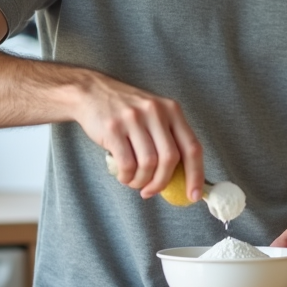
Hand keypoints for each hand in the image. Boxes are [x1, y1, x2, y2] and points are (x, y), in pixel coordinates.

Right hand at [76, 73, 203, 200]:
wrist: (91, 92)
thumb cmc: (126, 110)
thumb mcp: (154, 114)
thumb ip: (168, 139)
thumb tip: (181, 178)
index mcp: (172, 110)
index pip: (192, 147)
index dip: (196, 174)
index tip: (194, 195)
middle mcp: (156, 112)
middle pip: (170, 159)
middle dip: (162, 182)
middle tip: (151, 190)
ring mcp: (134, 119)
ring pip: (148, 164)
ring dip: (141, 181)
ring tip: (134, 181)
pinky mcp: (113, 128)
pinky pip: (127, 164)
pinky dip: (127, 177)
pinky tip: (124, 175)